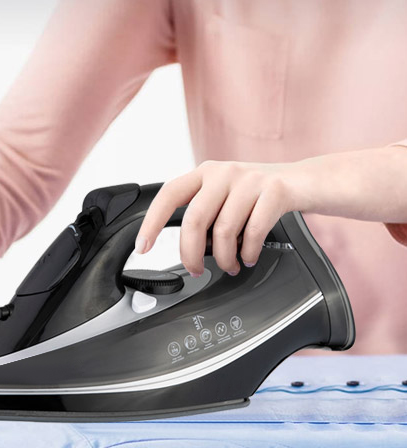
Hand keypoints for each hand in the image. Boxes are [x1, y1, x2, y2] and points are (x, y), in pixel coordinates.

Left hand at [135, 146, 406, 275]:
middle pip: (194, 219)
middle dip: (191, 254)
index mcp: (206, 173)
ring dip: (224, 258)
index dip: (152, 222)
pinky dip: (249, 252)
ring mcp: (250, 179)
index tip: (142, 247)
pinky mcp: (276, 190)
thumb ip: (204, 212)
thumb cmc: (263, 195)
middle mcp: (224, 172)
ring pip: (224, 230)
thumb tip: (185, 247)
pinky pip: (253, 232)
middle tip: (196, 270)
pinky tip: (249, 257)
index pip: (168, 195)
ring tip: (231, 265)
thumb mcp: (227, 196)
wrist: (310, 181)